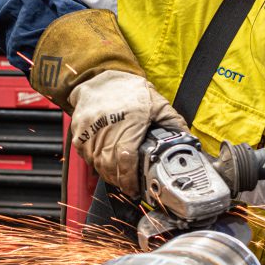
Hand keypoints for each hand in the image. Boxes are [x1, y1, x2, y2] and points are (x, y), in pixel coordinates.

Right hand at [69, 70, 187, 198]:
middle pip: (109, 165)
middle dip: (120, 180)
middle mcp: (106, 125)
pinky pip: (85, 156)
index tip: (135, 188)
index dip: (129, 179)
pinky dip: (95, 163)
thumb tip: (187, 142)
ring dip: (108, 174)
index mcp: (129, 120)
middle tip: (129, 186)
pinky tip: (106, 163)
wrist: (101, 75)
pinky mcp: (78, 131)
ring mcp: (89, 129)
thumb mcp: (158, 103)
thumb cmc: (129, 90)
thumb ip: (173, 123)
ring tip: (119, 176)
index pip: (125, 158)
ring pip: (97, 163)